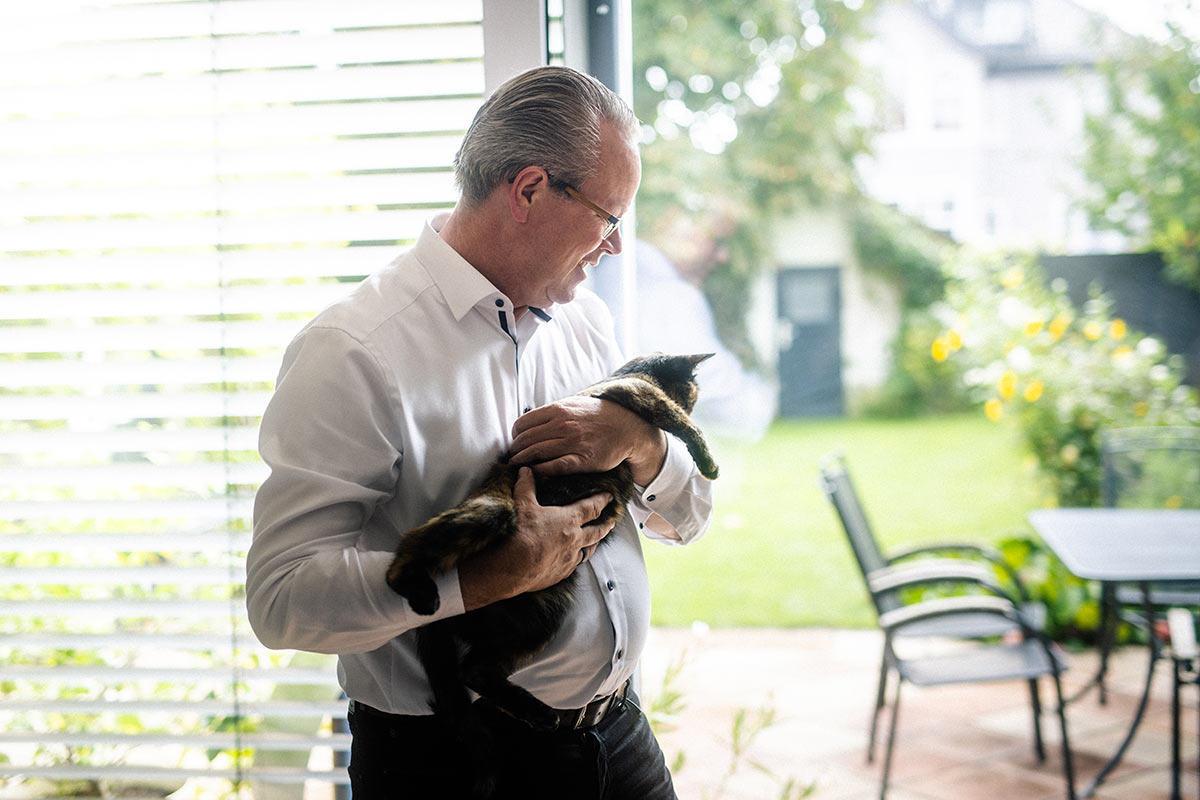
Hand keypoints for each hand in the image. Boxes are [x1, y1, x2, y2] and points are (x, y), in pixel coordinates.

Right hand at [458, 468, 613, 609]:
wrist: (511, 567)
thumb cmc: (519, 533)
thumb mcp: (523, 505)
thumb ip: (526, 486)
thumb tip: (526, 471)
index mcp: (568, 520)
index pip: (591, 508)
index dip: (602, 500)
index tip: (610, 497)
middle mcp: (574, 540)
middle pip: (597, 531)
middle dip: (606, 525)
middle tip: (612, 521)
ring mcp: (569, 559)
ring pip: (588, 550)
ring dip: (594, 544)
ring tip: (596, 541)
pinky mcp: (560, 574)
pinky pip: (574, 565)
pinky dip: (576, 560)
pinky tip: (573, 559)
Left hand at [508, 397, 666, 484]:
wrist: (625, 427)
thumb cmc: (597, 416)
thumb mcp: (573, 405)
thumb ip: (552, 413)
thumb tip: (529, 422)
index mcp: (558, 410)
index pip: (523, 423)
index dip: (515, 435)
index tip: (516, 441)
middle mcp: (563, 425)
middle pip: (526, 440)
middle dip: (515, 450)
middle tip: (513, 457)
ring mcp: (572, 443)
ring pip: (536, 453)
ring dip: (522, 461)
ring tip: (518, 466)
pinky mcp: (582, 460)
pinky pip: (553, 467)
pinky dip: (539, 470)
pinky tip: (534, 472)